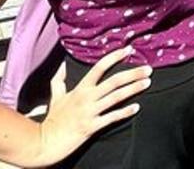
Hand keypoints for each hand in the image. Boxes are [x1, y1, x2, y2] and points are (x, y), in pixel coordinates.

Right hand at [30, 46, 148, 165]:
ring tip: (147, 82)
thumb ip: (59, 80)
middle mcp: (87, 98)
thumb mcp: (56, 97)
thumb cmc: (54, 119)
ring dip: (133, 89)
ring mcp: (90, 112)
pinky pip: (112, 117)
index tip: (128, 50)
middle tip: (148, 68)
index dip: (114, 57)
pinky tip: (137, 107)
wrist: (45, 142)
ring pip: (116, 97)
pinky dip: (125, 112)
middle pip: (114, 81)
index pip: (99, 67)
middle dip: (132, 74)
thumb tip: (62, 65)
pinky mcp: (92, 126)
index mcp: (80, 89)